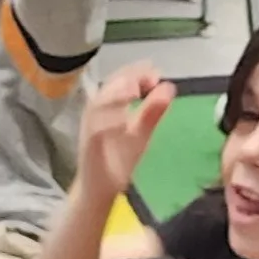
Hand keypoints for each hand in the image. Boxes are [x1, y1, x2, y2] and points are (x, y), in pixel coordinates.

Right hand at [78, 65, 174, 199]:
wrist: (100, 188)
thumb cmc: (118, 158)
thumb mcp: (141, 132)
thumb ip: (153, 111)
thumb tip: (169, 86)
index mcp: (109, 108)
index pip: (120, 82)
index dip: (136, 72)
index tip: (155, 70)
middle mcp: (97, 115)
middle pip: (107, 88)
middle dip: (127, 77)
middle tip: (149, 74)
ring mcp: (91, 130)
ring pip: (97, 107)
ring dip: (115, 95)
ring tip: (134, 89)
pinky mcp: (90, 148)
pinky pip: (95, 132)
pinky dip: (108, 123)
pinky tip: (124, 119)